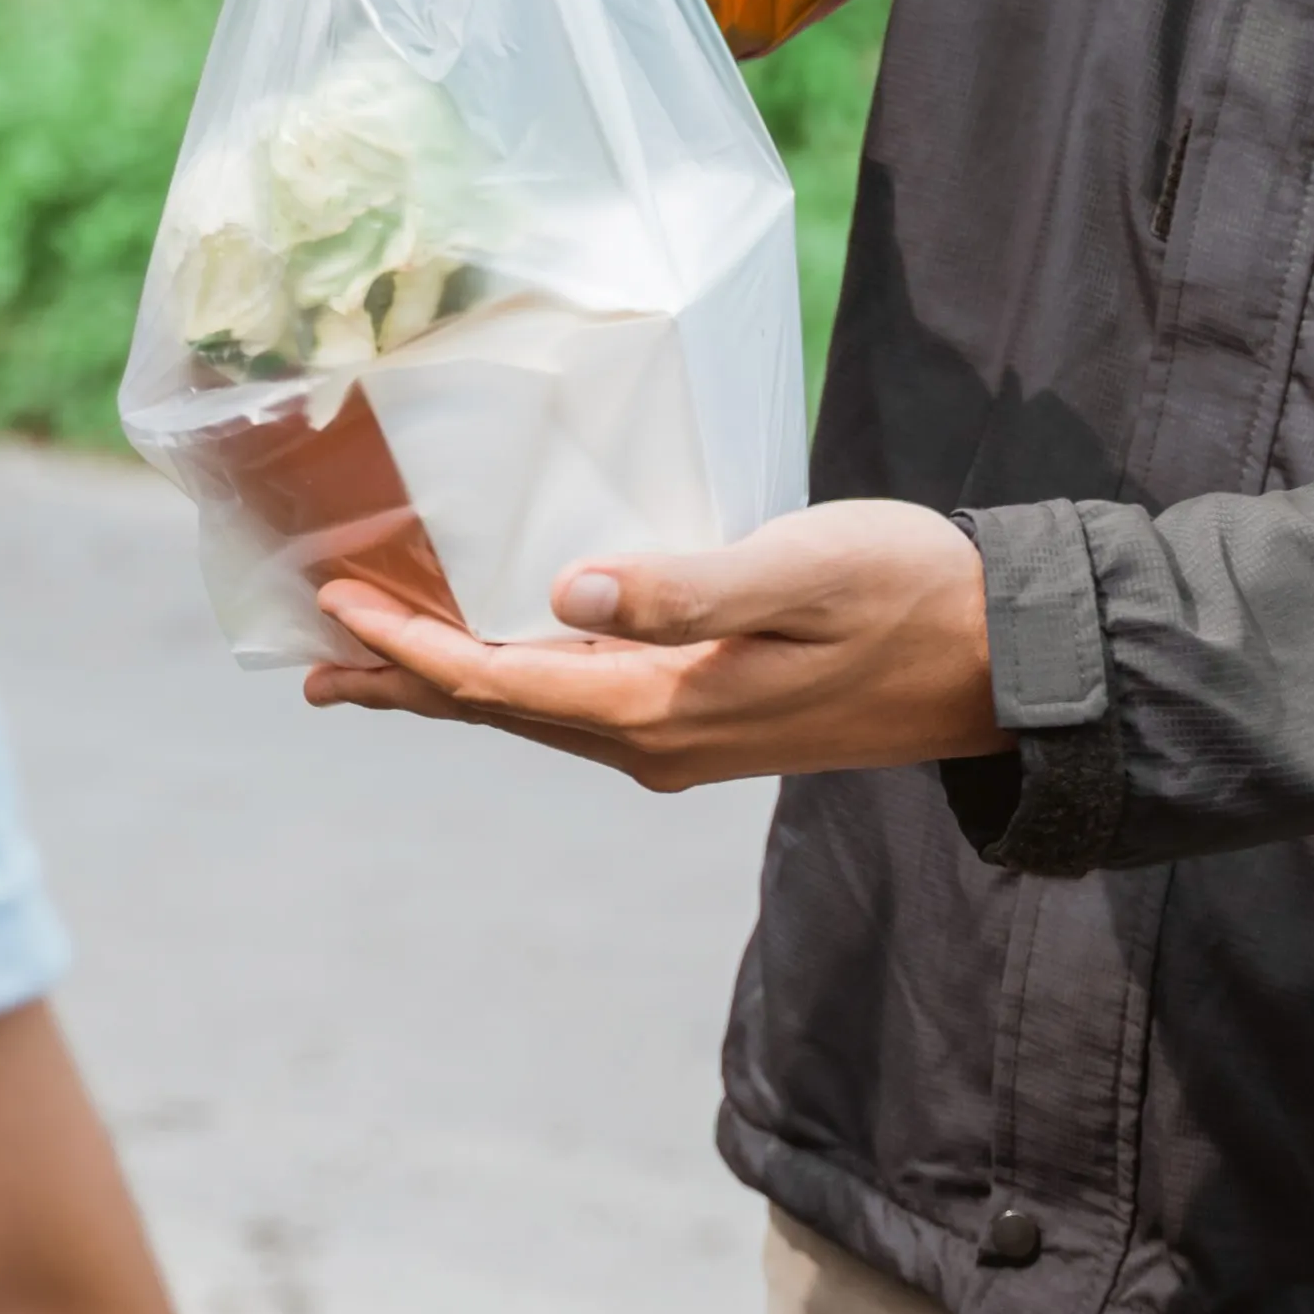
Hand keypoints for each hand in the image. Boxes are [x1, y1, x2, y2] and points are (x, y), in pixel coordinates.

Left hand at [303, 498, 1004, 791]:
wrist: (1000, 662)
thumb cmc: (910, 593)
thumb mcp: (801, 571)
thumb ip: (686, 586)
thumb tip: (568, 590)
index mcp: (665, 708)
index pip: (500, 681)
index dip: (411, 647)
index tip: (338, 604)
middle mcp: (659, 742)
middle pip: (500, 712)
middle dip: (406, 682)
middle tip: (313, 662)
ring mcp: (685, 742)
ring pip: (538, 715)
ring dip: (454, 687)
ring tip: (376, 669)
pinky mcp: (711, 724)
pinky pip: (582, 708)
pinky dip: (518, 682)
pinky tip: (509, 657)